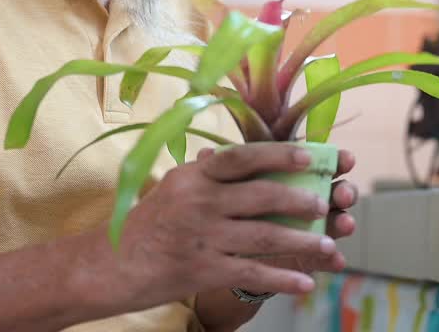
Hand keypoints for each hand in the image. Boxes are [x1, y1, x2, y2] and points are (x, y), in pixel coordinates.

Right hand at [113, 143, 333, 308]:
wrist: (110, 266)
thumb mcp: (174, 187)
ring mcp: (202, 236)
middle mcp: (199, 200)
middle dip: (301, 199)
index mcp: (194, 174)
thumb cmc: (148, 224)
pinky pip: (252, 273)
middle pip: (262, 195)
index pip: (243, 157)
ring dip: (302, 241)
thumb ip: (207, 173)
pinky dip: (282, 278)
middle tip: (327, 203)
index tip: (310, 157)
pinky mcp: (203, 270)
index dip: (280, 155)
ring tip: (328, 246)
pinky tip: (305, 282)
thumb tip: (241, 156)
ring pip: (264, 236)